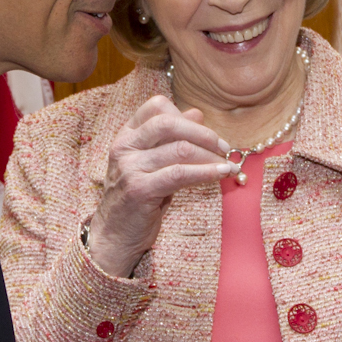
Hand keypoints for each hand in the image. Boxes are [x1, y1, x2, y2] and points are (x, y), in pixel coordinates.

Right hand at [86, 96, 232, 276]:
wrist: (114, 235)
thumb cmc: (137, 199)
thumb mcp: (151, 163)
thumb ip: (170, 139)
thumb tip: (197, 113)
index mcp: (126, 136)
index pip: (157, 106)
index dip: (186, 116)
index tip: (207, 132)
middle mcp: (124, 147)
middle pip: (169, 122)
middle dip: (203, 133)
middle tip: (224, 146)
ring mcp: (129, 168)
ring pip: (180, 149)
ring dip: (210, 156)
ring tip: (228, 164)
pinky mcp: (140, 189)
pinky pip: (180, 174)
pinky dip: (206, 172)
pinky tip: (221, 174)